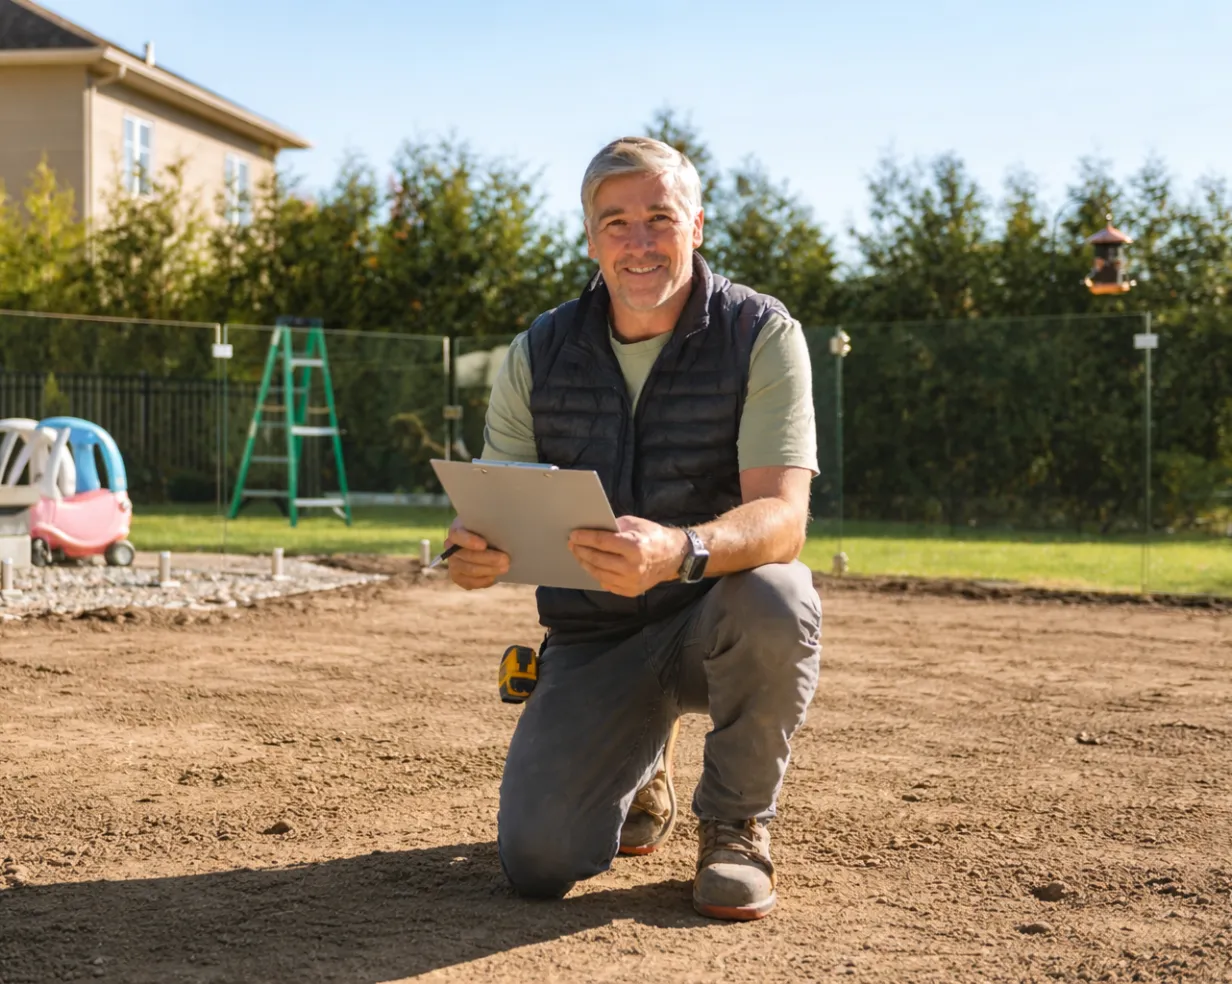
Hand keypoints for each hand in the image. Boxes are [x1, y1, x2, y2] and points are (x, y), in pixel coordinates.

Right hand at [444, 516, 509, 589]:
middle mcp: (451, 549)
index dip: (469, 541)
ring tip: (505, 567)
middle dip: (488, 559)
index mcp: (457, 532)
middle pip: (467, 556)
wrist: (485, 543)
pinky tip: (494, 576)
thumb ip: (490, 527)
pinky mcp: (459, 578)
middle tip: (506, 559)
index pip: (458, 536)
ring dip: (489, 570)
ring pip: (470, 570)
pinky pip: (470, 582)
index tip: (484, 545)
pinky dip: (484, 580)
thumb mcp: (487, 525)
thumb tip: (504, 529)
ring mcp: (454, 565)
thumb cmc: (488, 532)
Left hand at [568, 516, 687, 597]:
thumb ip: (613, 527)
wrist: (674, 557)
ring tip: (579, 555)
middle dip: (581, 551)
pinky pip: (607, 584)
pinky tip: (592, 566)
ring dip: (586, 564)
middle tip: (572, 544)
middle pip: (598, 560)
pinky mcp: (631, 591)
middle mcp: (632, 567)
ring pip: (599, 574)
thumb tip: (591, 529)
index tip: (573, 535)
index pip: (602, 542)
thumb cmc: (653, 536)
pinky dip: (597, 574)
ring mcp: (631, 582)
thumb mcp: (634, 524)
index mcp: (634, 547)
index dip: (585, 538)